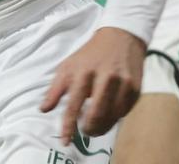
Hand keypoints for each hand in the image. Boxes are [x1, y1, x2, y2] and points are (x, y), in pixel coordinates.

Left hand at [40, 26, 145, 143]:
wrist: (120, 36)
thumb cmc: (90, 54)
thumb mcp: (68, 66)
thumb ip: (55, 89)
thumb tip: (43, 110)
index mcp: (84, 72)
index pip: (74, 105)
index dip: (69, 126)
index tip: (65, 141)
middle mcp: (104, 77)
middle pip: (96, 114)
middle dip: (89, 129)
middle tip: (85, 132)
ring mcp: (122, 82)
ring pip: (112, 116)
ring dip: (102, 127)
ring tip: (96, 126)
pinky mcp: (135, 87)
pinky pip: (124, 112)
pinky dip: (115, 118)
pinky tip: (109, 114)